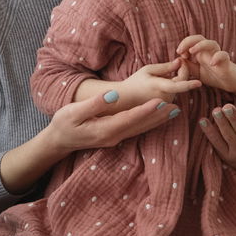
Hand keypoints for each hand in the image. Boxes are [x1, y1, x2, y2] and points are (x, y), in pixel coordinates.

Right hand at [48, 88, 179, 156]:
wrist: (59, 140)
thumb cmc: (64, 123)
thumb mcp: (74, 111)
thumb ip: (94, 104)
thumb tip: (113, 95)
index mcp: (104, 129)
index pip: (129, 118)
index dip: (145, 110)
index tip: (160, 102)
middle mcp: (113, 136)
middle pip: (139, 125)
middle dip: (158, 116)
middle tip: (176, 107)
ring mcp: (115, 138)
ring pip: (140, 129)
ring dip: (157, 120)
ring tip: (173, 112)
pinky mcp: (115, 136)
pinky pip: (135, 130)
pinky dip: (148, 123)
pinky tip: (158, 118)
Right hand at [114, 58, 201, 106]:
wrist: (126, 98)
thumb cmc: (136, 81)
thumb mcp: (149, 70)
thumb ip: (165, 67)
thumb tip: (179, 62)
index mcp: (160, 87)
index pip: (179, 86)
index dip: (190, 84)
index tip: (199, 82)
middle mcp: (165, 97)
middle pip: (180, 83)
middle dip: (182, 72)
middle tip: (178, 61)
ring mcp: (166, 103)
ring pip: (177, 88)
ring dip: (175, 79)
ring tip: (162, 74)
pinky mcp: (165, 105)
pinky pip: (173, 93)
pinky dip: (171, 85)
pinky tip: (160, 82)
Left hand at [175, 35, 235, 94]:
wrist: (230, 82)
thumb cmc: (213, 75)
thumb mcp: (196, 72)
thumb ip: (188, 66)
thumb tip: (178, 59)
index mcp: (201, 52)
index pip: (191, 41)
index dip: (183, 44)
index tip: (179, 54)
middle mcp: (209, 51)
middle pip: (199, 38)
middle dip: (188, 41)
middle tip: (179, 50)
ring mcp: (217, 55)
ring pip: (211, 43)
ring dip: (200, 45)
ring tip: (192, 51)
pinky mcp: (226, 62)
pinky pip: (223, 55)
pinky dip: (217, 57)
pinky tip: (212, 64)